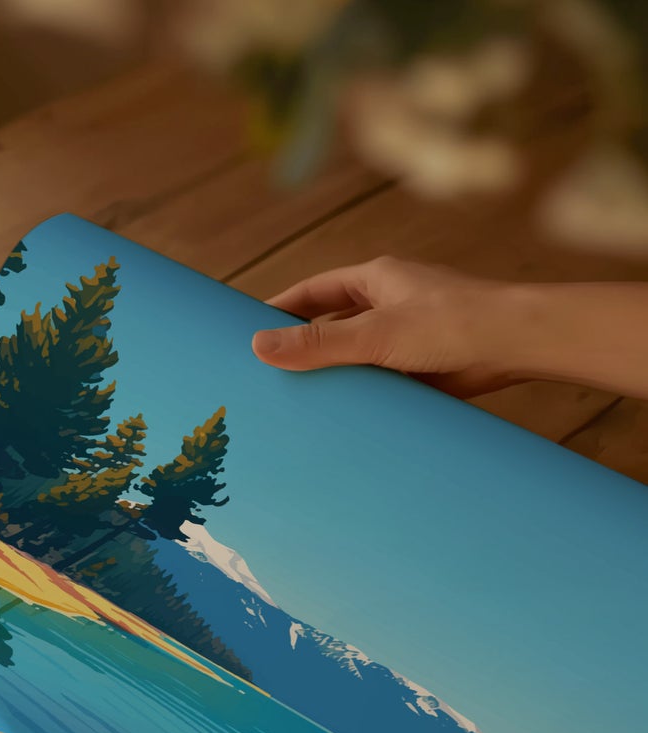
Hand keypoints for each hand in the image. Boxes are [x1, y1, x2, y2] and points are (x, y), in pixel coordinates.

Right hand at [251, 256, 522, 396]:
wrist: (518, 345)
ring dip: (333, 375)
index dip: (281, 309)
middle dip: (302, 347)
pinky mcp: (422, 367)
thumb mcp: (375, 334)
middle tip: (266, 373)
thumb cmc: (454, 323)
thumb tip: (258, 346)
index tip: (249, 330)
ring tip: (295, 402)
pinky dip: (360, 396)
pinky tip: (341, 417)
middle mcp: (390, 304)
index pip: (314, 291)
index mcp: (377, 280)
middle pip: (332, 324)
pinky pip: (379, 381)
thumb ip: (318, 343)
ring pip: (355, 356)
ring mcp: (406, 337)